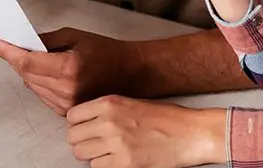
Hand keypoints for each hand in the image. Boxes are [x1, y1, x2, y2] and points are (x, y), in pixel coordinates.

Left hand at [0, 28, 142, 115]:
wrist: (129, 72)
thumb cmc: (106, 52)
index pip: (27, 62)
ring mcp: (67, 104)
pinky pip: (41, 95)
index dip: (8, 52)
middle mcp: (67, 90)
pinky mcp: (67, 111)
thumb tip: (21, 41)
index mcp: (69, 68)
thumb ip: (46, 40)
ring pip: (32, 86)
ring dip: (26, 71)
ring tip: (33, 56)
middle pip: (26, 75)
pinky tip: (44, 71)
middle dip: (16, 59)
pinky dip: (37, 82)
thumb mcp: (74, 36)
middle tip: (11, 44)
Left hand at [67, 96, 225, 167]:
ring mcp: (116, 143)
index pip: (72, 115)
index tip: (83, 126)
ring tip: (104, 151)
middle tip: (92, 141)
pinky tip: (114, 159)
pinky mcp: (125, 163)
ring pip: (81, 153)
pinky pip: (97, 167)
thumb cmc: (167, 117)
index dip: (77, 123)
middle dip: (81, 139)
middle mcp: (109, 122)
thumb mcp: (131, 102)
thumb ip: (107, 109)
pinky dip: (103, 164)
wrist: (191, 133)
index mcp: (110, 103)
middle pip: (73, 136)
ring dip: (90, 154)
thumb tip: (86, 119)